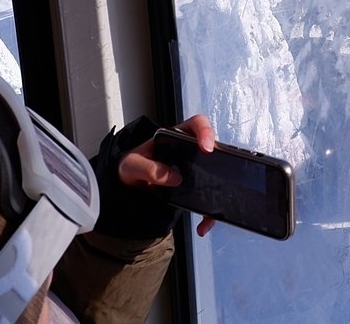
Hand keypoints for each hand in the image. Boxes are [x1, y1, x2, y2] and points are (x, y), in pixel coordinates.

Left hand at [117, 114, 217, 236]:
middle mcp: (189, 150)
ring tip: (211, 209)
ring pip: (215, 175)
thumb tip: (172, 177)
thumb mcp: (132, 165)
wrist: (129, 187)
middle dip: (220, 161)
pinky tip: (203, 224)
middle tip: (218, 172)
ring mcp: (194, 169)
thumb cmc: (131, 167)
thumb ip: (148, 168)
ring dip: (218, 192)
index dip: (205, 131)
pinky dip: (208, 213)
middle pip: (213, 149)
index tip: (206, 147)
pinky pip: (207, 198)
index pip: (196, 124)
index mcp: (175, 136)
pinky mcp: (195, 187)